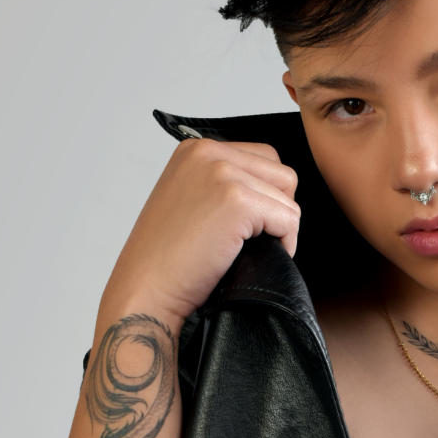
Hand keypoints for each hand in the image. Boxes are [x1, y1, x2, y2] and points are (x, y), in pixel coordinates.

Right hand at [104, 137, 301, 326]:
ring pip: (288, 197)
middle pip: (282, 174)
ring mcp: (222, 174)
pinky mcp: (237, 201)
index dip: (266, 196)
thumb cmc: (166, 258)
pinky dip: (285, 243)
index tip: (246, 224)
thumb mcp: (188, 200)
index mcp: (195, 148)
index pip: (264, 158)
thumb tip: (273, 192)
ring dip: (281, 227)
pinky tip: (255, 258)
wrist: (147, 289)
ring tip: (250, 249)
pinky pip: (289, 220)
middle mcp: (208, 152)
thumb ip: (221, 183)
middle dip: (278, 209)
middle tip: (253, 239)